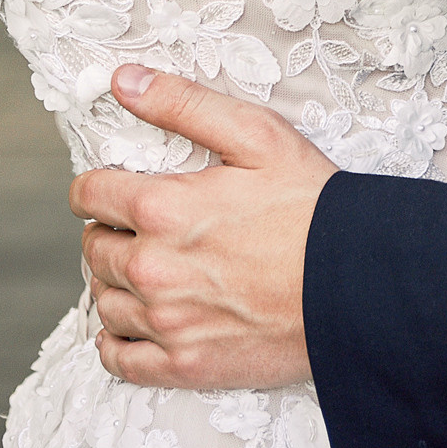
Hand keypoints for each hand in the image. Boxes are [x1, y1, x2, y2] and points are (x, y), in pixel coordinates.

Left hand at [69, 65, 335, 390]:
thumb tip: (122, 81)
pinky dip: (116, 341)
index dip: (96, 187)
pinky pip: (119, 360)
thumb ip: (182, 104)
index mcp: (162, 208)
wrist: (357, 284)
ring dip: (113, 282)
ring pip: (103, 302)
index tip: (110, 189)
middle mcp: (152, 269)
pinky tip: (135, 323)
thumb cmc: (311, 205)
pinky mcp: (184, 366)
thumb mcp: (255, 134)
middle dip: (108, 232)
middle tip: (137, 227)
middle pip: (94, 249)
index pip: (90, 195)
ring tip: (142, 270)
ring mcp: (166, 323)